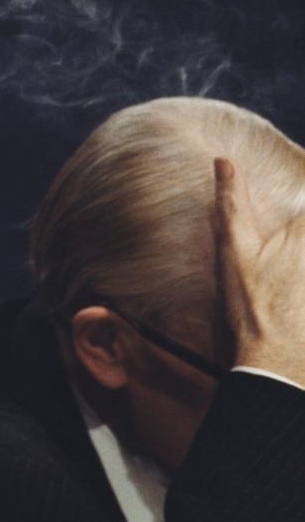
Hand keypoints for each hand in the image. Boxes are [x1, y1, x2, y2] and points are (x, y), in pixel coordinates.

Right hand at [213, 158, 304, 382]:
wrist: (277, 360)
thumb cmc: (253, 305)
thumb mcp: (235, 250)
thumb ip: (232, 203)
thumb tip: (224, 162)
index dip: (296, 214)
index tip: (282, 235)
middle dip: (294, 238)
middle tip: (280, 264)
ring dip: (299, 264)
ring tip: (288, 275)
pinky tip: (299, 291)